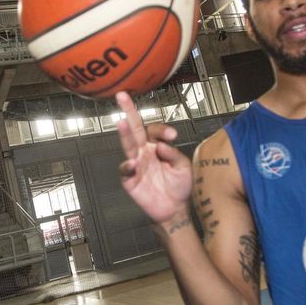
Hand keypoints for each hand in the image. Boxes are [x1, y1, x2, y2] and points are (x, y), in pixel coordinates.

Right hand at [115, 92, 192, 225]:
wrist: (174, 209)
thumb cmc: (179, 186)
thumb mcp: (184, 167)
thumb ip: (174, 155)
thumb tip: (160, 147)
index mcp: (157, 147)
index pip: (154, 130)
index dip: (162, 130)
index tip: (173, 136)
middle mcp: (144, 152)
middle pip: (135, 129)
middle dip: (129, 111)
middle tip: (122, 95)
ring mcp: (136, 165)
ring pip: (127, 145)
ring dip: (124, 134)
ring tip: (122, 122)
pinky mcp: (130, 180)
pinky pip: (126, 170)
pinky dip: (128, 166)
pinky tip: (133, 164)